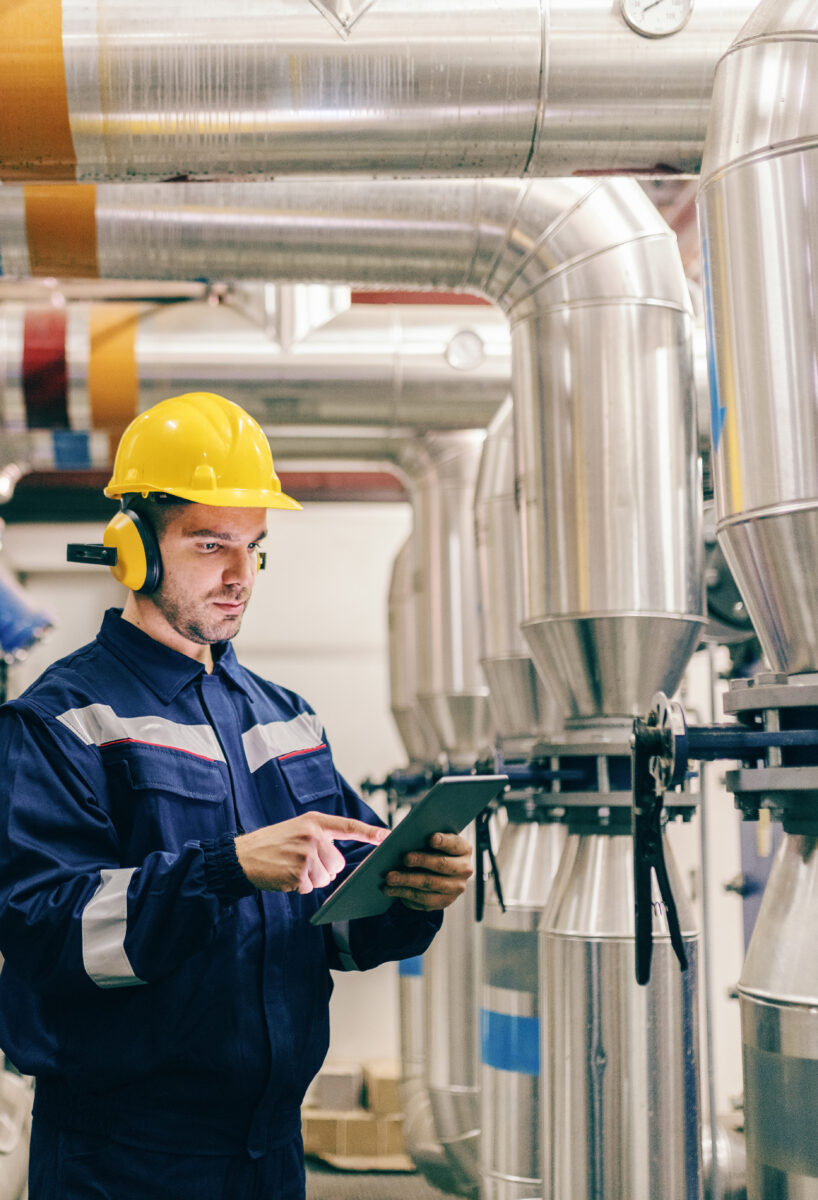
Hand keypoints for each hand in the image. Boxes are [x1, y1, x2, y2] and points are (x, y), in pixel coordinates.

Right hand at [234, 813, 386, 893]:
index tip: (388, 836)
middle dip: (323, 868)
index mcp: (314, 821)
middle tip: (300, 860)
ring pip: (326, 877)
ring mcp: (305, 854)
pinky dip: (299, 886)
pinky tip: (285, 875)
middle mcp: (312, 835)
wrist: (242, 856)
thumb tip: (339, 860)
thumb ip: (319, 837)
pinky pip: (311, 887)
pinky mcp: (298, 873)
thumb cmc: (272, 844)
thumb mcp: (297, 829)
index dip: (370, 832)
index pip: (348, 826)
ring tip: (290, 867)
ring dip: (311, 878)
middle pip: (337, 863)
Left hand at [382, 832, 472, 911]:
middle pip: (442, 865)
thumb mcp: (431, 839)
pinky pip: (423, 901)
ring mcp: (455, 888)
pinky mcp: (443, 902)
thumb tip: (400, 838)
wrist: (437, 869)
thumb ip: (422, 835)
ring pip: (430, 885)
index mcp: (464, 849)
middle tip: (404, 858)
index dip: (444, 841)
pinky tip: (391, 889)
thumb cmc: (431, 849)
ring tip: (389, 878)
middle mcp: (464, 870)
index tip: (431, 838)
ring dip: (407, 881)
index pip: (455, 844)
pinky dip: (404, 894)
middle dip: (422, 861)